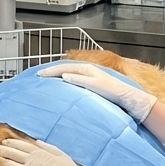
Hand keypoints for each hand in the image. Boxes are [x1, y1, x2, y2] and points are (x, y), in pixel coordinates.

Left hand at [0, 138, 121, 165]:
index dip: (10, 143)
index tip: (3, 142)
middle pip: (12, 153)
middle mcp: (33, 161)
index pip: (21, 145)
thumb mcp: (62, 156)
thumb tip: (37, 142)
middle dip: (0, 150)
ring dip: (0, 162)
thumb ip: (48, 148)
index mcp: (41, 153)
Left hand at [38, 62, 156, 122]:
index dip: (53, 71)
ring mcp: (92, 75)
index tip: (41, 75)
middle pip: (65, 67)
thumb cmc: (112, 96)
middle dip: (50, 70)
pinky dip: (73, 78)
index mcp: (87, 71)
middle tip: (37, 74)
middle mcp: (88, 70)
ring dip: (57, 71)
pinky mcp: (97, 82)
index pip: (66, 69)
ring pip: (71, 70)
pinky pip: (82, 79)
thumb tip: (67, 85)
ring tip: (44, 75)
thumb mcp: (93, 90)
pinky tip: (64, 78)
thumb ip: (81, 86)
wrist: (127, 97)